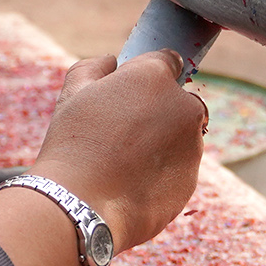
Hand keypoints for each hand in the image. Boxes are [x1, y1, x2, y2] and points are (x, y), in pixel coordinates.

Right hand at [29, 51, 207, 252]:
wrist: (79, 204)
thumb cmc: (73, 144)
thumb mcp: (73, 93)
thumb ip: (95, 66)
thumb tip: (111, 61)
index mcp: (155, 77)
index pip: (167, 61)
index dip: (146, 76)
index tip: (130, 93)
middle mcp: (183, 107)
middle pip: (178, 100)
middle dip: (158, 111)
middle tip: (122, 133)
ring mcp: (192, 146)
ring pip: (181, 137)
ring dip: (161, 143)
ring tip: (122, 163)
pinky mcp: (191, 179)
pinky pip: (178, 169)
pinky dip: (161, 173)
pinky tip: (130, 184)